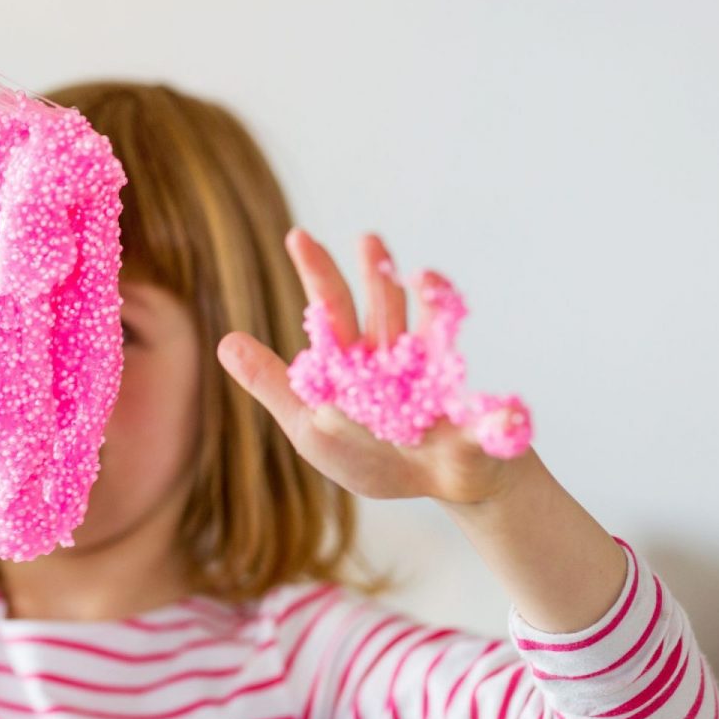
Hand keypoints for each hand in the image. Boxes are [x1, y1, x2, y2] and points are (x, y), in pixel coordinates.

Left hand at [216, 228, 529, 505]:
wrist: (439, 483)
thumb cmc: (372, 457)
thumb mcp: (308, 426)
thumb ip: (271, 385)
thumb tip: (224, 341)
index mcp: (352, 362)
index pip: (330, 311)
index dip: (317, 273)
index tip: (299, 235)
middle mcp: (393, 361)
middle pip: (380, 310)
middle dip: (374, 274)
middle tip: (366, 237)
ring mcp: (433, 381)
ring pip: (428, 335)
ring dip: (431, 308)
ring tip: (424, 278)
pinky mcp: (470, 414)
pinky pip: (482, 410)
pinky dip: (491, 411)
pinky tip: (495, 403)